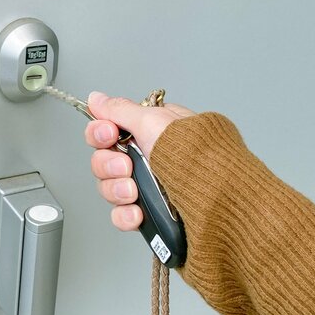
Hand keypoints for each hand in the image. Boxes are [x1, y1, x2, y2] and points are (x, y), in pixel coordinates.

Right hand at [84, 91, 195, 230]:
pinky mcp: (150, 215)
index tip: (110, 134)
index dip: (101, 133)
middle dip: (110, 165)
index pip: (107, 130)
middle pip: (103, 160)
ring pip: (109, 189)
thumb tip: (96, 98)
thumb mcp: (155, 122)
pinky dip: (126, 215)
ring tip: (135, 192)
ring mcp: (148, 188)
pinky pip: (121, 216)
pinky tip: (138, 213)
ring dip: (117, 190)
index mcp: (149, 131)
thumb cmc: (197, 158)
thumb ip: (120, 110)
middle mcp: (147, 157)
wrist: (218, 200)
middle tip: (128, 166)